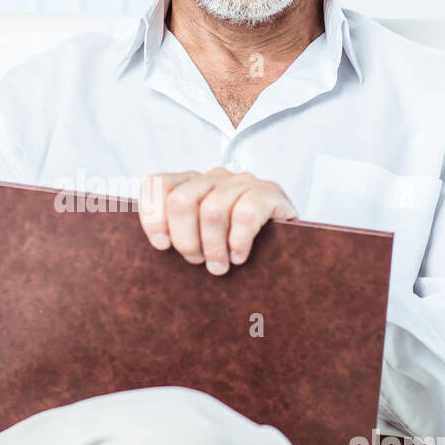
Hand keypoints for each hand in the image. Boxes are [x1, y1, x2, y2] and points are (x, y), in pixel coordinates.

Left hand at [138, 168, 298, 274]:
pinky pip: (245, 214)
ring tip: (219, 266)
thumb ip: (178, 234)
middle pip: (181, 201)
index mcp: (192, 183)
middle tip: (198, 261)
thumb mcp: (201, 238)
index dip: (153, 216)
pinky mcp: (270, 193)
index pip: (158, 185)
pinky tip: (240, 256)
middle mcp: (216, 177)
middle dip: (185, 240)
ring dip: (213, 247)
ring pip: (212, 210)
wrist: (291, 245)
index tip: (161, 246)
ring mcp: (244, 183)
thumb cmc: (234, 245)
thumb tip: (156, 247)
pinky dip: (238, 241)